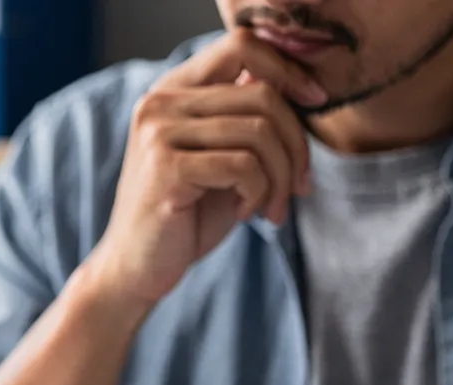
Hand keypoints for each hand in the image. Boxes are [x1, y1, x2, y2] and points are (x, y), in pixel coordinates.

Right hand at [78, 29, 323, 310]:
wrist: (136, 269)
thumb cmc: (185, 216)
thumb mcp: (223, 160)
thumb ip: (247, 119)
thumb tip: (294, 85)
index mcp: (174, 90)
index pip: (242, 46)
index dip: (288, 69)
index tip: (316, 100)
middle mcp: (161, 102)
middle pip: (263, 95)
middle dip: (296, 145)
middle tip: (298, 186)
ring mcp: (159, 133)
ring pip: (260, 133)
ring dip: (281, 178)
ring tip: (272, 208)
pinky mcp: (166, 169)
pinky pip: (244, 167)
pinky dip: (259, 194)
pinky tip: (244, 213)